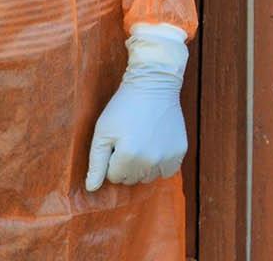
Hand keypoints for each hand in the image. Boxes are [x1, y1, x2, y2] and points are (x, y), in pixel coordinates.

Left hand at [86, 24, 188, 191]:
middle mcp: (150, 160)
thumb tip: (92, 189)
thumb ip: (96, 163)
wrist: (154, 83)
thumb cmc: (124, 106)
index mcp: (128, 156)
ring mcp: (167, 156)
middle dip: (126, 164)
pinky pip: (167, 172)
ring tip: (143, 141)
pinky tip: (156, 146)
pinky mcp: (180, 151)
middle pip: (132, 179)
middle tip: (129, 140)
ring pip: (149, 177)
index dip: (112, 160)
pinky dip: (160, 164)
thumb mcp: (103, 131)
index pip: (114, 177)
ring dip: (143, 166)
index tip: (116, 141)